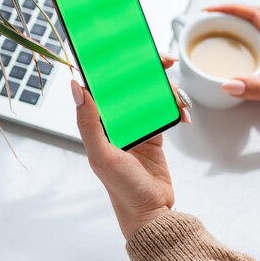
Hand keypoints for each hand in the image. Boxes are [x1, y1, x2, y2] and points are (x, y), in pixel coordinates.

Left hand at [71, 54, 189, 238]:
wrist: (152, 213)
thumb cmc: (122, 189)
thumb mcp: (102, 154)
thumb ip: (88, 121)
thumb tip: (76, 86)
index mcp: (98, 122)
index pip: (102, 84)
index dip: (112, 63)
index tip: (127, 47)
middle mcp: (115, 121)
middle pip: (130, 83)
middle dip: (147, 68)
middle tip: (164, 60)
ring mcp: (136, 126)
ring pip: (150, 94)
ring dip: (166, 88)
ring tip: (177, 97)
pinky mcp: (154, 134)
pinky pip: (165, 110)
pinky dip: (176, 108)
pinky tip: (183, 115)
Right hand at [206, 4, 259, 126]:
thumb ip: (258, 89)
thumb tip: (229, 83)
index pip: (255, 15)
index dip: (231, 9)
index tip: (211, 11)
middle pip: (251, 23)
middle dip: (227, 22)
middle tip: (206, 28)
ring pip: (254, 40)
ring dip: (234, 40)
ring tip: (215, 45)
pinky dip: (244, 57)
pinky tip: (237, 68)